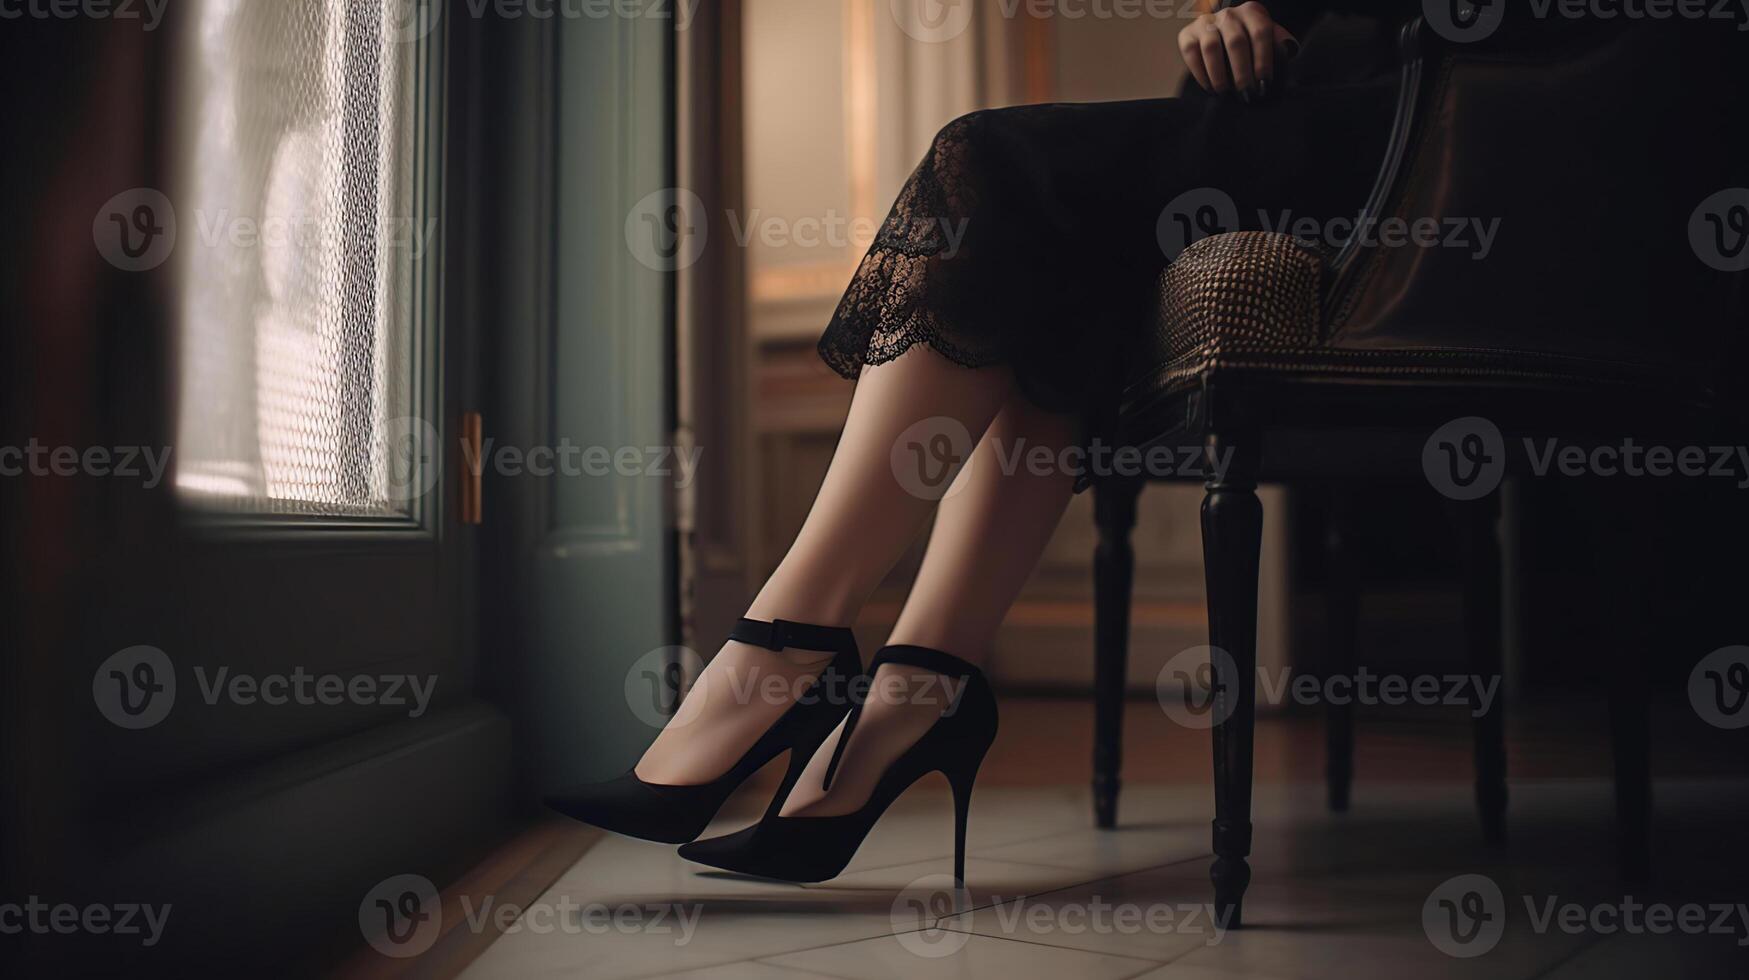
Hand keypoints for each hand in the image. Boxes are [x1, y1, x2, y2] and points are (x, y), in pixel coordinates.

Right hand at [1179, 1, 1297, 98]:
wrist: (1221, 37)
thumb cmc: (1251, 44)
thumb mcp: (1269, 39)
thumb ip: (1279, 44)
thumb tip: (1287, 50)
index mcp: (1252, 12)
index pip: (1260, 33)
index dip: (1263, 59)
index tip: (1264, 83)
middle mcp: (1228, 14)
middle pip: (1236, 42)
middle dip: (1242, 72)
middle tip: (1247, 94)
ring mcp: (1205, 22)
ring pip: (1211, 48)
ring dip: (1219, 75)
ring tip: (1226, 93)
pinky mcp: (1187, 34)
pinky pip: (1192, 54)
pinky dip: (1201, 74)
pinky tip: (1211, 88)